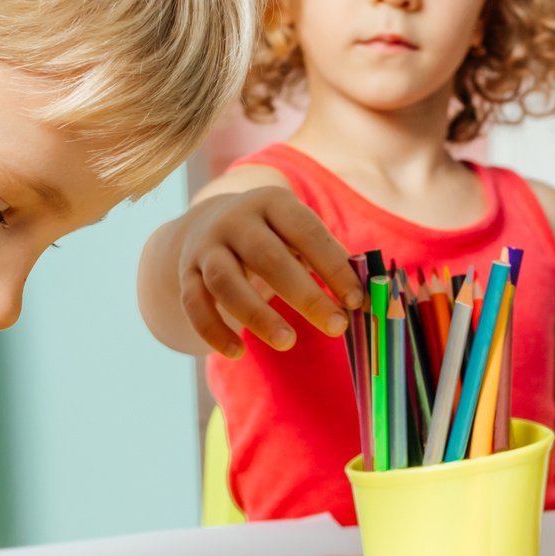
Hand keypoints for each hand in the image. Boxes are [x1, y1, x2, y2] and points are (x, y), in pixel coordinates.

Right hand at [171, 186, 360, 357]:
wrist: (206, 227)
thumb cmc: (272, 238)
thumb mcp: (297, 235)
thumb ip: (329, 261)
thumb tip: (368, 300)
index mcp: (272, 203)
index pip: (306, 231)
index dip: (333, 266)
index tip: (357, 301)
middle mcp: (235, 220)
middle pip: (268, 258)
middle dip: (305, 295)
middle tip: (336, 327)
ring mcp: (207, 248)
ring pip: (226, 282)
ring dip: (258, 316)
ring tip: (288, 343)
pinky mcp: (186, 275)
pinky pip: (195, 305)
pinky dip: (213, 330)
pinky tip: (237, 353)